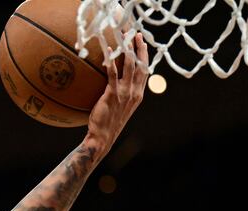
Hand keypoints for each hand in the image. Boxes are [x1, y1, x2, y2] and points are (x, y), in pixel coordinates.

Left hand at [86, 32, 149, 153]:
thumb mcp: (119, 108)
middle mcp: (134, 93)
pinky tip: (107, 50)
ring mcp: (124, 93)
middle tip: (136, 34)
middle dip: (139, 48)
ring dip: (127, 50)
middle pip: (140, 66)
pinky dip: (111, 61)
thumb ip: (121, 95)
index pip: (145, 72)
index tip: (143, 44)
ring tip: (124, 37)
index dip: (145, 57)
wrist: (102, 138)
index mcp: (138, 95)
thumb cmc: (107, 124)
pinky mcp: (113, 94)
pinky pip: (112, 74)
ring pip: (129, 66)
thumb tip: (114, 85)